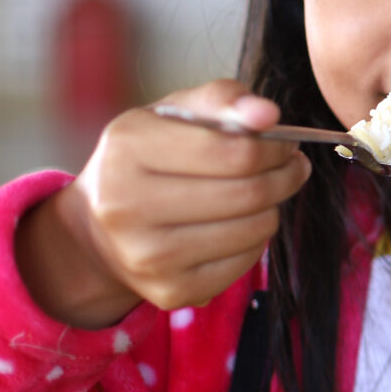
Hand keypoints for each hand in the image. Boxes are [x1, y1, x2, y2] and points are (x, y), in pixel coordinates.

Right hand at [15, 80, 310, 327]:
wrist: (98, 228)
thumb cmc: (150, 157)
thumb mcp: (175, 114)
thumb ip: (223, 100)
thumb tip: (268, 114)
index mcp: (129, 148)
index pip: (236, 152)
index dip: (276, 147)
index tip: (286, 144)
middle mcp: (127, 205)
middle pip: (249, 193)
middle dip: (285, 176)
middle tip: (292, 167)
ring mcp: (147, 255)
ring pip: (255, 229)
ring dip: (273, 207)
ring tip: (262, 194)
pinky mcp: (170, 291)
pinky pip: (246, 263)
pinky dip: (255, 241)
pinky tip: (238, 225)